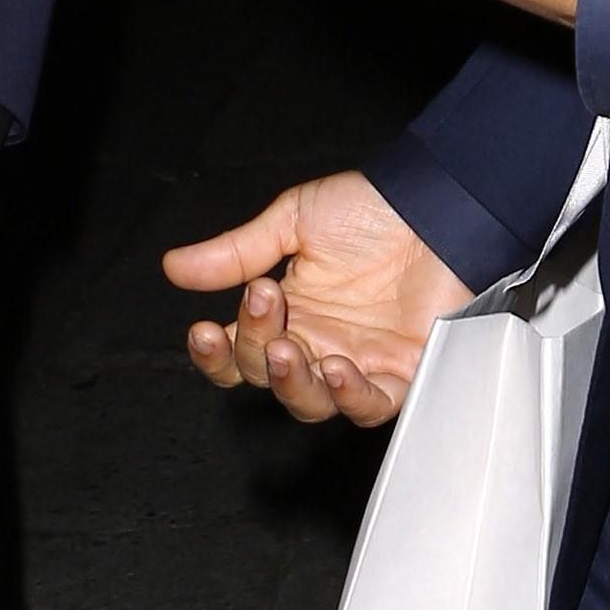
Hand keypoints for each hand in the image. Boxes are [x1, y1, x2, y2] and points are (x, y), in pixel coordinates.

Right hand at [164, 169, 468, 427]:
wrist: (435, 204)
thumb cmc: (373, 209)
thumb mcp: (293, 220)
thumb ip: (237, 251)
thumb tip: (175, 266)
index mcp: (288, 312)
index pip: (236, 353)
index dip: (214, 353)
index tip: (203, 329)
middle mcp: (318, 342)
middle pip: (266, 376)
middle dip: (254, 345)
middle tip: (265, 302)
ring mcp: (358, 361)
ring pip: (311, 402)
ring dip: (292, 382)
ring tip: (288, 348)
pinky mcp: (402, 371)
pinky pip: (371, 404)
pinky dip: (349, 395)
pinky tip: (336, 368)